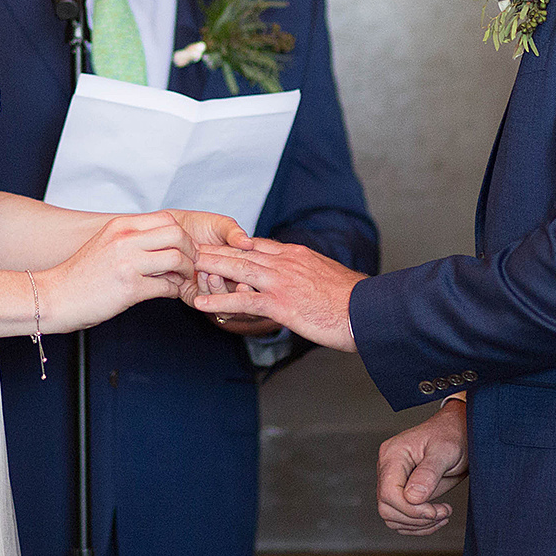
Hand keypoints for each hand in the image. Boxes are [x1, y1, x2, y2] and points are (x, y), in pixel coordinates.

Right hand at [41, 212, 196, 330]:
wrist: (56, 297)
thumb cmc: (81, 275)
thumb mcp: (106, 244)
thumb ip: (133, 238)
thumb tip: (163, 241)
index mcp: (120, 226)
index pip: (167, 219)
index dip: (182, 235)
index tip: (183, 249)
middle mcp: (125, 240)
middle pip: (177, 235)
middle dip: (190, 251)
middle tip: (189, 264)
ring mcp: (128, 264)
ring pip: (177, 259)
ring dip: (185, 272)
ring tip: (180, 279)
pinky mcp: (130, 288)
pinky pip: (167, 286)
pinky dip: (174, 291)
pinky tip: (169, 292)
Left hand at [159, 211, 281, 336]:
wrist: (174, 225)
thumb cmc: (200, 224)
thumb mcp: (221, 225)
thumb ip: (234, 234)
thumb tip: (248, 243)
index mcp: (239, 266)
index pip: (251, 280)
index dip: (252, 283)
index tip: (249, 281)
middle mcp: (227, 280)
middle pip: (238, 295)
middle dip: (239, 292)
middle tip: (238, 284)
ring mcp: (209, 288)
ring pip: (220, 300)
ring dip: (218, 289)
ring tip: (213, 275)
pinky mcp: (192, 293)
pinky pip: (200, 298)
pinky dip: (203, 288)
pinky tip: (201, 274)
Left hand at [190, 237, 363, 351]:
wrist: (368, 311)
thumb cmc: (354, 301)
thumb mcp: (330, 278)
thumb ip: (311, 274)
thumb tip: (306, 279)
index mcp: (298, 255)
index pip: (260, 245)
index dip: (236, 246)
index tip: (218, 245)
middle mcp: (286, 262)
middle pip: (243, 252)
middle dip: (215, 250)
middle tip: (192, 249)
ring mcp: (281, 281)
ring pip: (237, 270)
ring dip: (210, 268)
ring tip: (188, 268)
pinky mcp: (280, 303)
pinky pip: (242, 301)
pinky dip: (218, 302)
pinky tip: (200, 304)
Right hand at [377, 400, 468, 535]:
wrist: (459, 433)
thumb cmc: (452, 435)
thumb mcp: (445, 450)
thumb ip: (429, 473)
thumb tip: (413, 497)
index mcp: (393, 454)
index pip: (389, 492)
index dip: (411, 509)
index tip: (435, 511)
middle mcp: (388, 468)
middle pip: (386, 508)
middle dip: (416, 518)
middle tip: (442, 512)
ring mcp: (393, 481)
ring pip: (392, 517)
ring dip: (418, 524)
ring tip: (442, 514)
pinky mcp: (401, 492)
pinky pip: (401, 518)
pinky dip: (419, 525)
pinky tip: (437, 517)